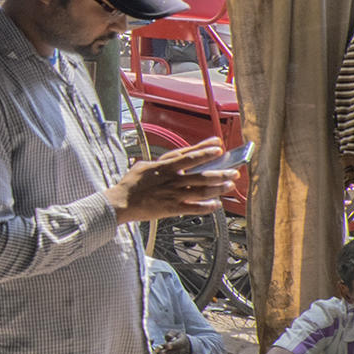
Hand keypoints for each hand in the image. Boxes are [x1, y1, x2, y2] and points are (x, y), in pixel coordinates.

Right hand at [105, 138, 235, 223]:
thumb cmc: (130, 184)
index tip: (218, 146)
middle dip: (220, 171)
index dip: (205, 150)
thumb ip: (160, 162)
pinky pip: (194, 208)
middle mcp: (171, 179)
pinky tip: (216, 204)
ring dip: (218, 187)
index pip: (189, 155)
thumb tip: (173, 160)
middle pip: (201, 173)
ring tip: (229, 185)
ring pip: (202, 190)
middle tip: (233, 170)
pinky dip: (207, 206)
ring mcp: (173, 194)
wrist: (119, 203)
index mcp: (164, 166)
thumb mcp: (143, 166)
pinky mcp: (172, 208)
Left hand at [154, 331, 190, 353]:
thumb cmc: (176, 337)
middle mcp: (184, 350)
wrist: (185, 344)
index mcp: (184, 341)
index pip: (179, 343)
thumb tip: (169, 337)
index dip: (173, 345)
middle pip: (177, 352)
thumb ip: (171, 334)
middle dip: (169, 353)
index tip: (167, 345)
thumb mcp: (175, 332)